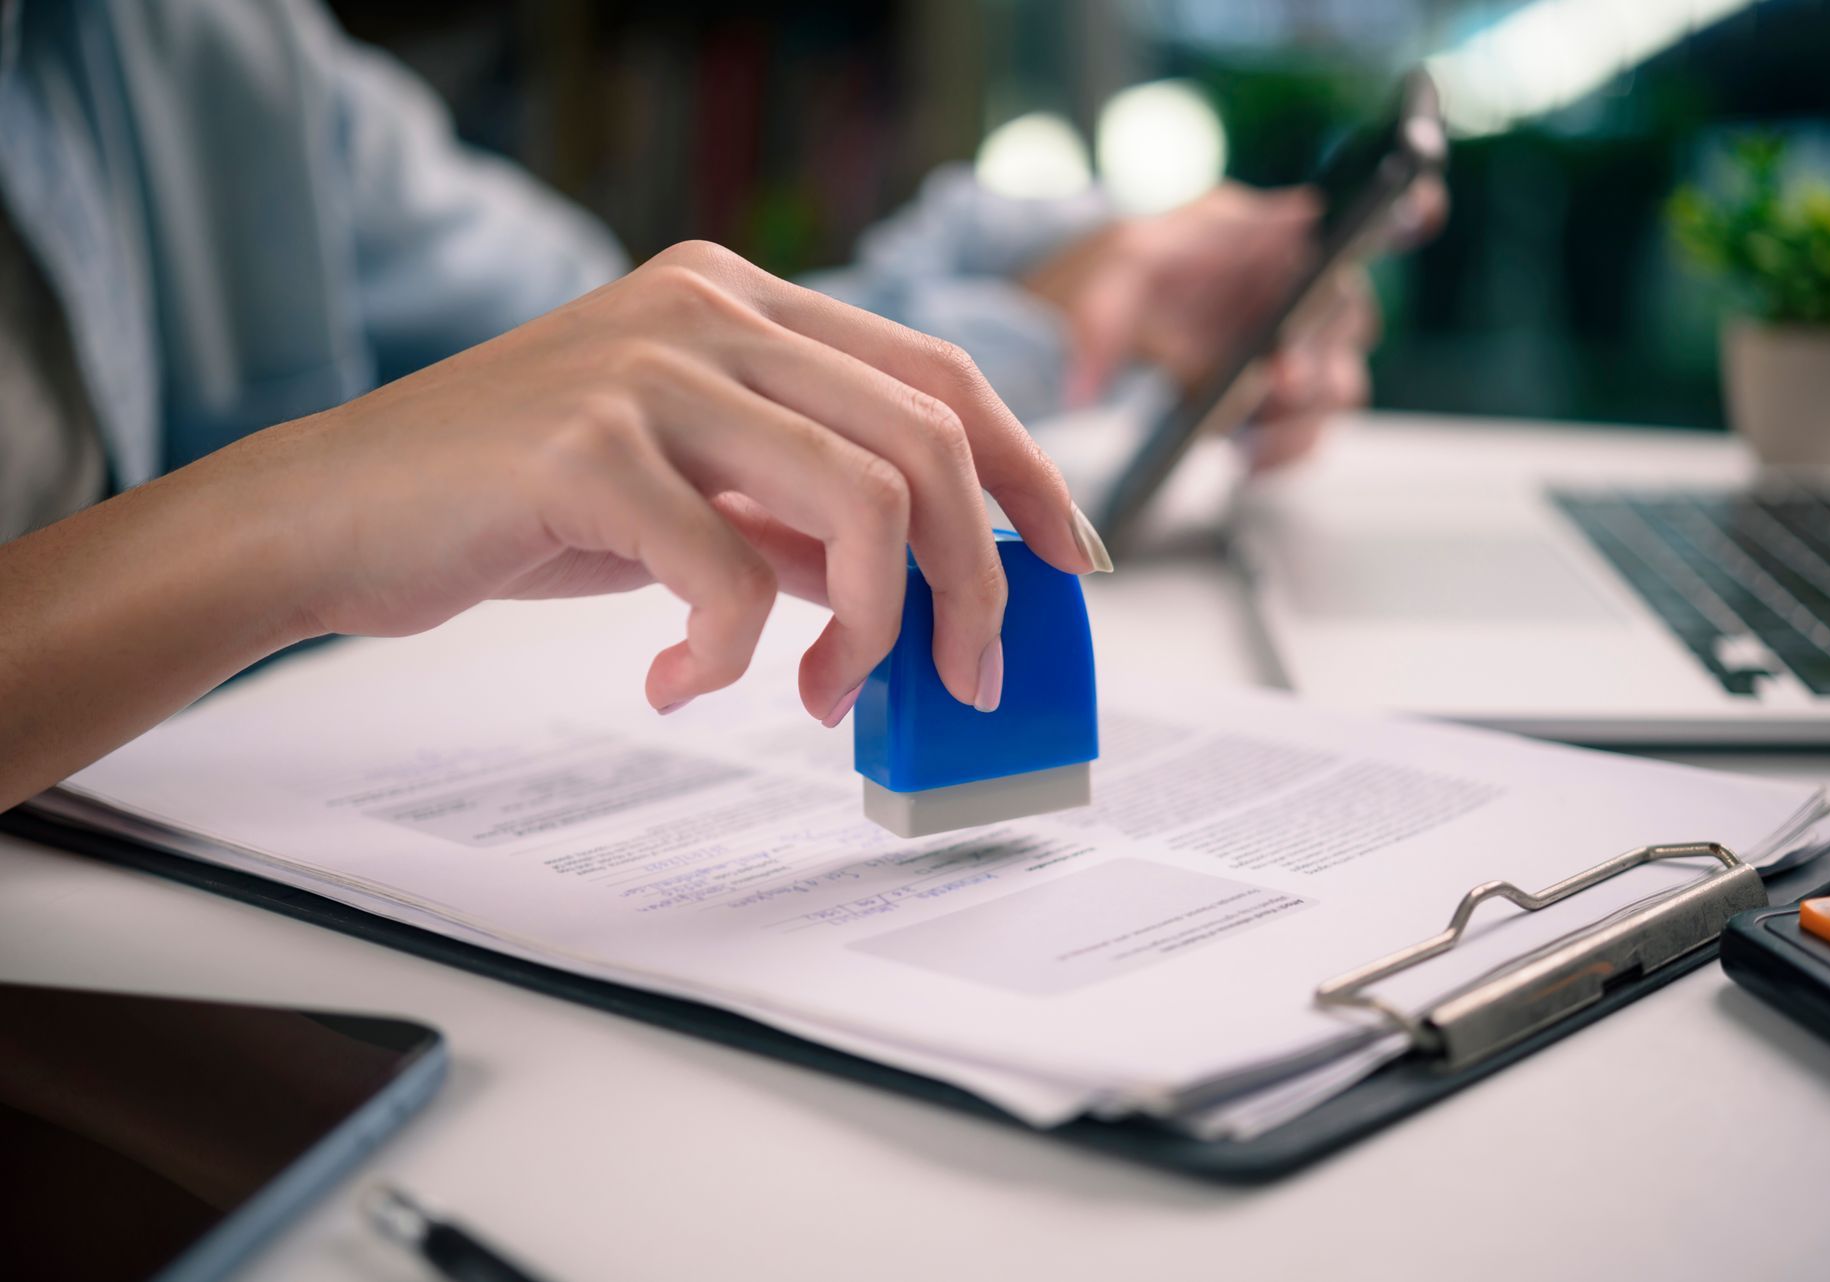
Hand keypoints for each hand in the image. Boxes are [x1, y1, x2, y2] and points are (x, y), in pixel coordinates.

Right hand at [0, 241, 1110, 809]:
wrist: (334, 514)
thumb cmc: (515, 505)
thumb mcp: (689, 497)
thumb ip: (801, 519)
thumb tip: (924, 588)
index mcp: (742, 302)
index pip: (938, 374)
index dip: (1026, 471)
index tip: (1067, 562)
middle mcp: (708, 309)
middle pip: (927, 438)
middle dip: (974, 578)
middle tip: (963, 676)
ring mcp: (645, 366)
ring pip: (860, 496)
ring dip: (874, 627)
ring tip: (829, 698)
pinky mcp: (580, 445)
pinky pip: (724, 572)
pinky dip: (729, 654)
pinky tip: (683, 683)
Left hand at [1023, 178, 1445, 469]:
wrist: (1066, 323)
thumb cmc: (1098, 273)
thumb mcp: (1109, 266)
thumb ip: (1131, 294)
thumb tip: (1183, 309)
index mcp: (1272, 234)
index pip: (1361, 218)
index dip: (1411, 209)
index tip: (1417, 208)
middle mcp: (1296, 288)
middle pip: (1352, 320)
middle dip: (1320, 352)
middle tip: (1280, 377)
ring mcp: (1289, 347)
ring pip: (1339, 384)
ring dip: (1301, 416)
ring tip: (1248, 442)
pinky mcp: (1269, 402)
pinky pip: (1304, 430)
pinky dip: (1282, 449)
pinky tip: (1242, 460)